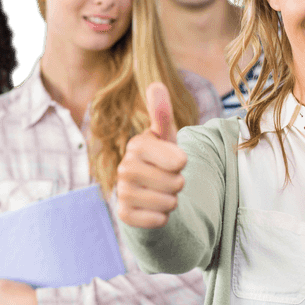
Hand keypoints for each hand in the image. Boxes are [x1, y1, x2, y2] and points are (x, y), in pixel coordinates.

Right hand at [115, 83, 187, 228]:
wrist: (148, 190)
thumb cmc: (161, 159)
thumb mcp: (166, 136)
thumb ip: (162, 112)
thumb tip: (156, 84)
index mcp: (138, 145)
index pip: (179, 161)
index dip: (182, 163)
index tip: (173, 160)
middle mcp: (125, 167)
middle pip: (176, 183)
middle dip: (178, 183)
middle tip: (167, 178)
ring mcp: (122, 191)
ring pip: (169, 203)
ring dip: (172, 201)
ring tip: (161, 192)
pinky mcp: (124, 214)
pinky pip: (158, 220)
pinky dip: (163, 217)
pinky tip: (154, 209)